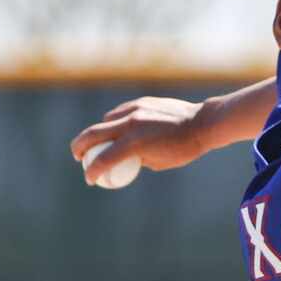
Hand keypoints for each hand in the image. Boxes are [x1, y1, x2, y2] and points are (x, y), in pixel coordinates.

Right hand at [70, 97, 205, 184]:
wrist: (202, 123)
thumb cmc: (184, 148)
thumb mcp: (160, 162)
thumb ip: (138, 159)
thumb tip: (124, 162)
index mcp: (135, 142)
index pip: (103, 159)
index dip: (92, 172)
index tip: (90, 178)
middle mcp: (131, 123)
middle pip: (92, 134)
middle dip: (79, 147)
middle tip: (78, 157)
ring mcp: (135, 109)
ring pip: (106, 120)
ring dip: (99, 133)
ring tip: (101, 143)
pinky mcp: (141, 102)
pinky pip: (120, 112)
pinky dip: (115, 121)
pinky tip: (118, 129)